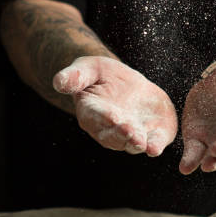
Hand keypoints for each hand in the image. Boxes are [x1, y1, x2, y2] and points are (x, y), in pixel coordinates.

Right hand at [53, 56, 177, 155]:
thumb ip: (75, 76)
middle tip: (131, 132)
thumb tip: (58, 82)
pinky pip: (153, 142)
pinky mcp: (150, 133)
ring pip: (132, 143)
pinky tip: (157, 147)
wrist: (124, 82)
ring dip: (138, 143)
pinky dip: (155, 145)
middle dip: (123, 134)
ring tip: (142, 142)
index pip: (96, 117)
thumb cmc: (99, 75)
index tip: (113, 116)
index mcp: (91, 113)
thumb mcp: (87, 68)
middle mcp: (109, 129)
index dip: (104, 117)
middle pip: (114, 136)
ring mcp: (131, 133)